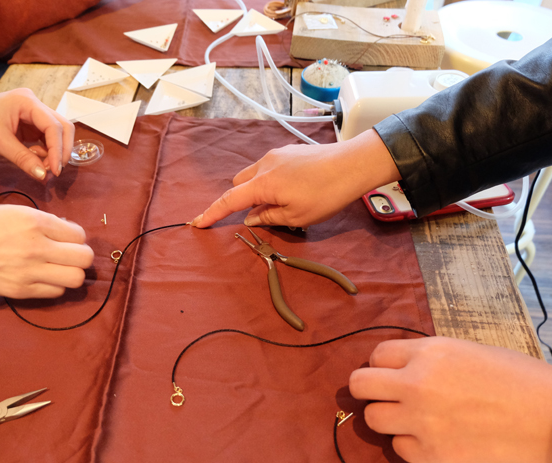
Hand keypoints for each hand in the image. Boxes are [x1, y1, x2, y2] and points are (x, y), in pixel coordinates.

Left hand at [0, 89, 74, 180]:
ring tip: (43, 170)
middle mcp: (34, 105)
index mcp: (27, 101)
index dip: (58, 150)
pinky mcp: (28, 127)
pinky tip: (35, 163)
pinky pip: (45, 141)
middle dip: (61, 151)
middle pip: (62, 127)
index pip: (54, 126)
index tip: (54, 172)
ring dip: (53, 154)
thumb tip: (44, 176)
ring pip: (56, 135)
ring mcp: (32, 116)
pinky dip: (45, 154)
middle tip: (54, 172)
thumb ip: (23, 159)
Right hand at [0, 205, 93, 316]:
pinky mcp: (19, 291)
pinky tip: (41, 278)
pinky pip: (55, 293)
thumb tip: (60, 231)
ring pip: (75, 279)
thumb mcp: (9, 210)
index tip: (65, 238)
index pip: (78, 234)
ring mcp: (29, 271)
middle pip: (84, 259)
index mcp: (34, 221)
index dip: (75, 236)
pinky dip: (54, 286)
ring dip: (71, 274)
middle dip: (80, 256)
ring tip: (58, 269)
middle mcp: (37, 246)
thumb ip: (38, 221)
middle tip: (67, 255)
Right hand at [190, 130, 400, 227]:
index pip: (229, 201)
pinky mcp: (289, 151)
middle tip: (261, 216)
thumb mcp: (296, 217)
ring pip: (254, 175)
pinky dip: (271, 181)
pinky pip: (269, 168)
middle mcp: (264, 165)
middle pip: (238, 184)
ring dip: (258, 190)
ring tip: (284, 203)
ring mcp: (277, 155)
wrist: (353, 164)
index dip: (212, 213)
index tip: (198, 223)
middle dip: (240, 200)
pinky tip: (295, 189)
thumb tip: (251, 217)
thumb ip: (268, 218)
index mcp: (262, 184)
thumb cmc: (326, 194)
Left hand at [349, 336, 551, 462]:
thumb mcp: (469, 351)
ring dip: (388, 418)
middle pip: (359, 385)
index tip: (394, 374)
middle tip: (386, 396)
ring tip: (412, 419)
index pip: (376, 355)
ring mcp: (421, 420)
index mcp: (429, 352)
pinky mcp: (432, 453)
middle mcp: (416, 383)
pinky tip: (432, 438)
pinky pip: (398, 449)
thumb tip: (403, 368)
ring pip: (372, 419)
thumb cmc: (520, 380)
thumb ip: (431, 358)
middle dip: (369, 390)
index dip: (383, 366)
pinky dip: (410, 445)